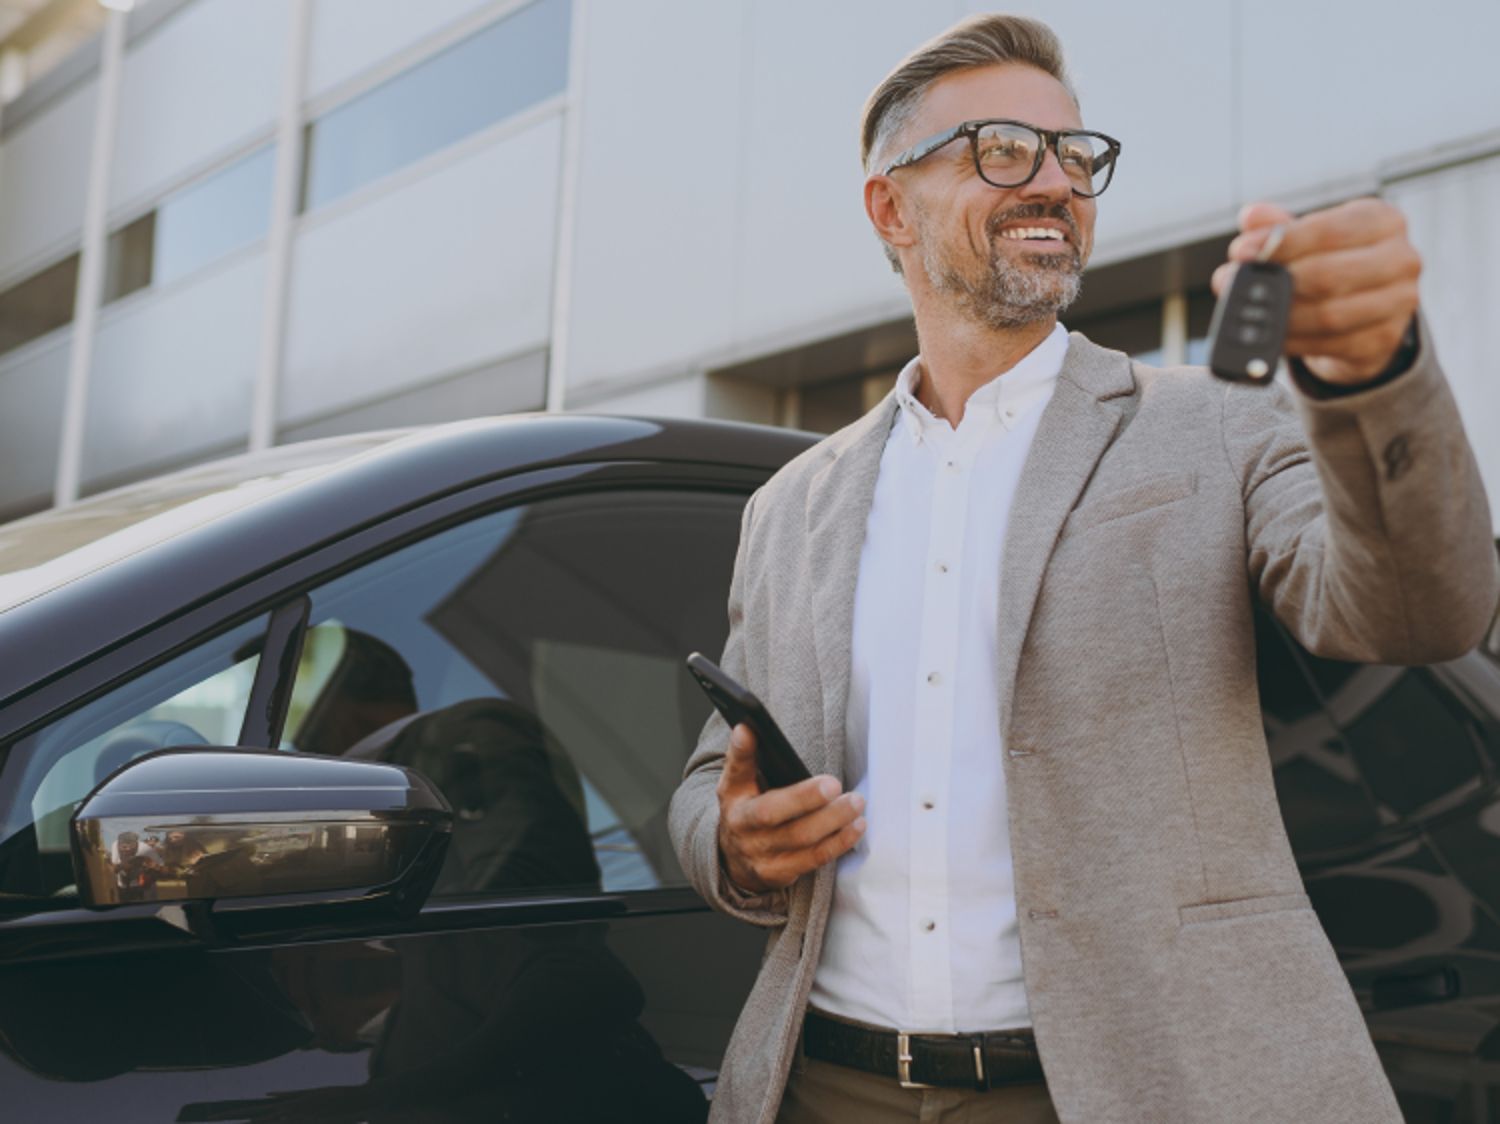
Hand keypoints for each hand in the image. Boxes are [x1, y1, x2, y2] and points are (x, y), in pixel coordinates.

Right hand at [716, 723, 865, 891]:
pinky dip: (838, 842)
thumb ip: (744, 759)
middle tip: (833, 784)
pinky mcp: (781, 873)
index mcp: (733, 798)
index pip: (735, 772)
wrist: (735, 861)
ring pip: (800, 837)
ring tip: (855, 802)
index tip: (748, 729)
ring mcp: (761, 854)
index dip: (741, 752)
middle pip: (771, 812)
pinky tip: (856, 826)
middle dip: (804, 798)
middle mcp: (743, 828)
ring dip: (832, 819)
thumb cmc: (746, 812)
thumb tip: (747, 728)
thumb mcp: (738, 786)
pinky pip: (814, 858)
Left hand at [1212, 198, 1421, 384]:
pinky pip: (1330, 344)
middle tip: (1233, 287)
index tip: (1241, 252)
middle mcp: (1401, 258)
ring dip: (1280, 317)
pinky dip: (1293, 342)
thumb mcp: (1310, 238)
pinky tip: (1270, 337)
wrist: (1367, 312)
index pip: (1330, 230)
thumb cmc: (1332, 264)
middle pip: (1329, 275)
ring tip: (1249, 314)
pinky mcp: (1385, 339)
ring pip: (1329, 315)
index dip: (1282, 243)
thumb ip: (1279, 227)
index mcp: (1382, 221)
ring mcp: (1400, 302)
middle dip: (1275, 283)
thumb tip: (1251, 216)